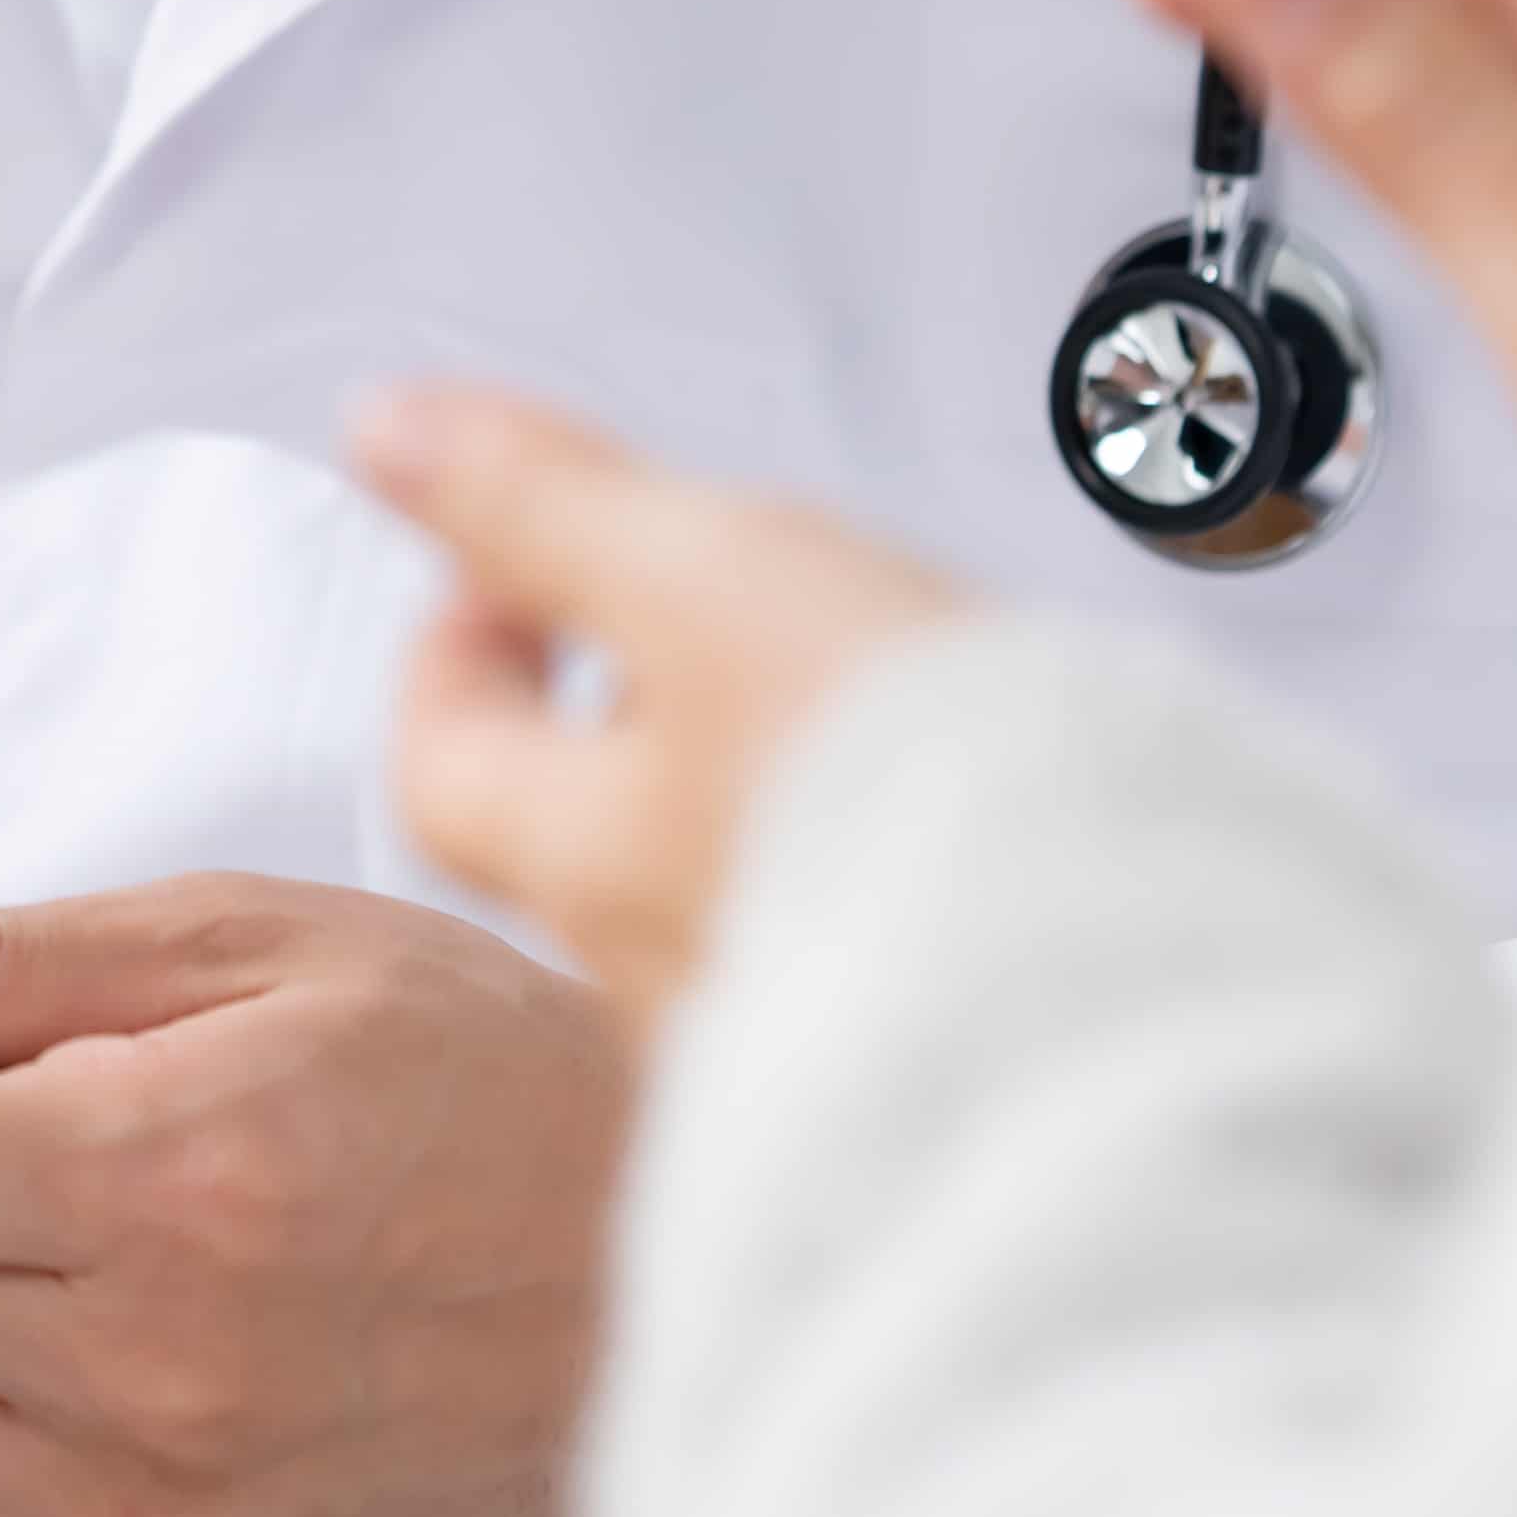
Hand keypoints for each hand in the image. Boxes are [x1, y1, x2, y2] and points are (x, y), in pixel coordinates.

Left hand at [366, 382, 960, 1027]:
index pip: (443, 761)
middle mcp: (663, 984)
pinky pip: (864, 977)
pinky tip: (973, 847)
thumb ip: (543, 507)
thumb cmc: (912, 787)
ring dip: (765, 813)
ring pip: (726, 911)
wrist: (1129, 991)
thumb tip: (387, 432)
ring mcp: (793, 1046)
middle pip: (585, 847)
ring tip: (869, 725)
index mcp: (588, 857)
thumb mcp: (709, 577)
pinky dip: (887, 897)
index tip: (518, 572)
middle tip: (711, 630)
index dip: (464, 646)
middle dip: (629, 732)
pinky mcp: (923, 1084)